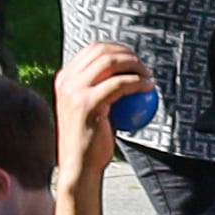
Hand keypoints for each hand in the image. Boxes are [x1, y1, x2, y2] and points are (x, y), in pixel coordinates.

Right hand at [60, 39, 152, 156]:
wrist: (80, 165)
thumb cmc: (91, 140)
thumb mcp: (91, 108)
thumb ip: (100, 88)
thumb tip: (126, 70)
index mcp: (65, 78)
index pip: (92, 50)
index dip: (117, 49)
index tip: (135, 59)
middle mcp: (66, 80)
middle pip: (101, 51)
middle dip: (128, 54)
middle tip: (144, 67)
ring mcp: (74, 91)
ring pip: (110, 62)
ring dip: (135, 65)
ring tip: (148, 76)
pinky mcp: (87, 103)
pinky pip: (119, 84)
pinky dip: (137, 83)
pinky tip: (149, 88)